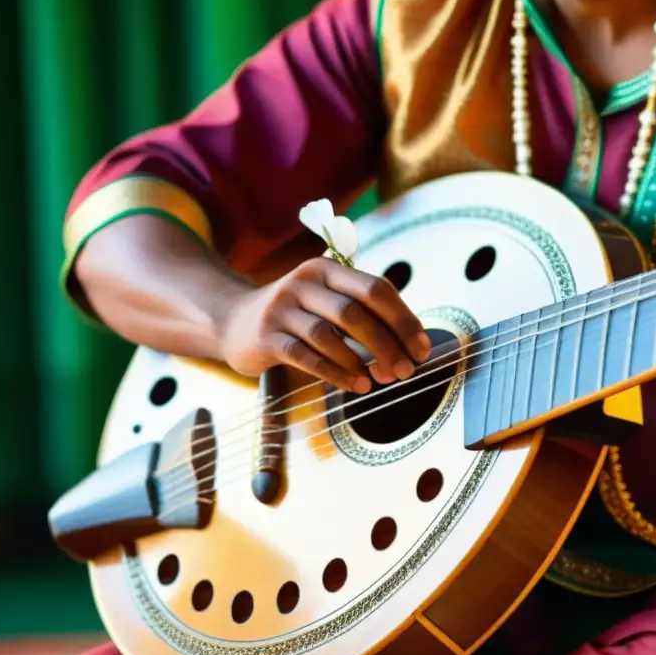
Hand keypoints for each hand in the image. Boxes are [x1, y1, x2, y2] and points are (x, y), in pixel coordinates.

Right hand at [220, 258, 430, 392]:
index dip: (404, 320)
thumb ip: (365, 313)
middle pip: (354, 312)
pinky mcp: (266, 336)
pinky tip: (354, 385)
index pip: (375, 289)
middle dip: (386, 344)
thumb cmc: (297, 316)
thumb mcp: (328, 299)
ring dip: (360, 361)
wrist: (234, 320)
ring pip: (329, 334)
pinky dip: (335, 372)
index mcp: (328, 269)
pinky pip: (305, 356)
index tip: (422, 349)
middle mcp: (304, 282)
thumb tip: (412, 344)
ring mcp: (281, 308)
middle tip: (406, 371)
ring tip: (380, 381)